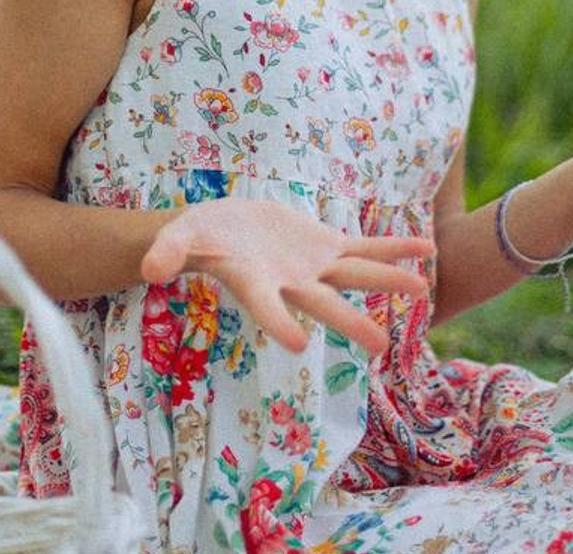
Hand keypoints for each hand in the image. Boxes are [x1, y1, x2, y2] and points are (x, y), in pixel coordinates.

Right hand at [140, 197, 433, 354]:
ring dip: (386, 281)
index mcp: (255, 284)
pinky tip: (424, 250)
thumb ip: (167, 252)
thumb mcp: (177, 237)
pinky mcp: (325, 245)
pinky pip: (363, 248)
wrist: (223, 227)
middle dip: (351, 322)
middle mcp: (290, 284)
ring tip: (422, 288)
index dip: (280, 323)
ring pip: (354, 275)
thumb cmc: (195, 236)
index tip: (297, 343)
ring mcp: (312, 266)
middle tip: (380, 346)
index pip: (268, 308)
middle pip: (323, 304)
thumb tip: (148, 267)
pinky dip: (391, 249)